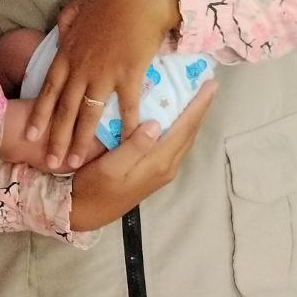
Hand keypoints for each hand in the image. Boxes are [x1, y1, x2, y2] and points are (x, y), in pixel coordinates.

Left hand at [27, 0, 180, 168]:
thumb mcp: (76, 7)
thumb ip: (65, 25)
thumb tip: (59, 34)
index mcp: (67, 54)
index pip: (48, 90)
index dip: (39, 115)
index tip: (30, 135)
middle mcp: (81, 68)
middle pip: (64, 109)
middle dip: (55, 138)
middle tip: (49, 163)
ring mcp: (104, 73)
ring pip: (88, 114)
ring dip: (80, 140)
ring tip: (74, 162)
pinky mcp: (129, 74)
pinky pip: (126, 106)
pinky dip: (126, 126)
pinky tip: (124, 144)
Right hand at [69, 80, 214, 229]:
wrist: (85, 212)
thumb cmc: (93, 187)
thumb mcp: (110, 167)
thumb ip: (134, 147)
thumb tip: (156, 123)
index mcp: (158, 163)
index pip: (184, 128)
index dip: (198, 105)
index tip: (211, 84)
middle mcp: (166, 167)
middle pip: (189, 132)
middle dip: (200, 108)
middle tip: (208, 84)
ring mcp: (162, 171)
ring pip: (183, 138)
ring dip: (192, 117)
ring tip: (197, 95)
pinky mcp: (154, 172)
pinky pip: (174, 143)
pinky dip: (180, 125)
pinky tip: (175, 116)